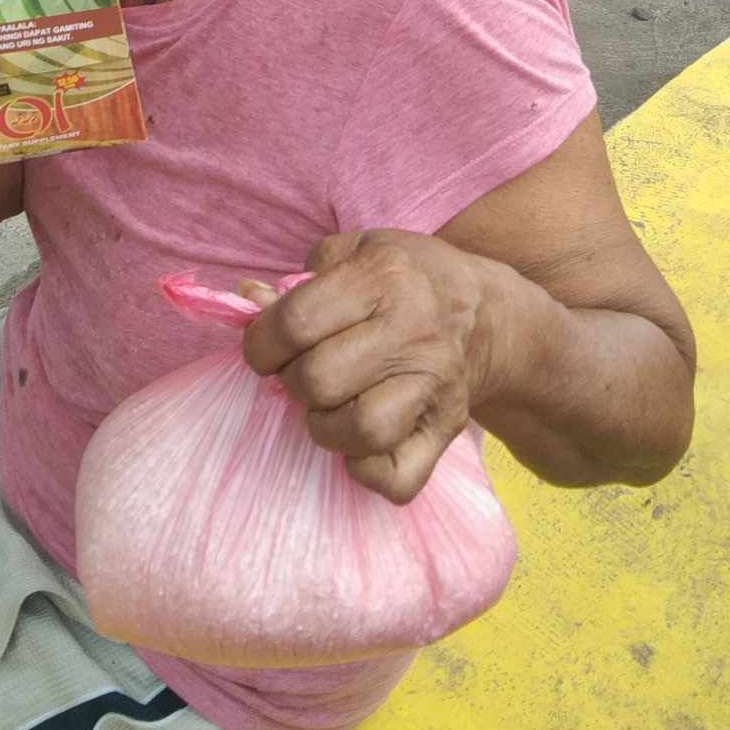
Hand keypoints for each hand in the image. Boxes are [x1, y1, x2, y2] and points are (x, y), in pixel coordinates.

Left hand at [242, 229, 508, 504]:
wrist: (483, 311)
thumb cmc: (404, 277)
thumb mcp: (356, 251)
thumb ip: (298, 280)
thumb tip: (247, 303)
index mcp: (384, 276)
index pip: (296, 322)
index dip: (260, 343)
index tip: (263, 349)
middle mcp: (413, 330)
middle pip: (319, 380)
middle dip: (292, 381)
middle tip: (301, 372)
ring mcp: (435, 384)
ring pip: (359, 431)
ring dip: (325, 426)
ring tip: (329, 405)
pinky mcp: (447, 428)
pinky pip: (396, 477)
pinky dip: (365, 470)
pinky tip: (357, 441)